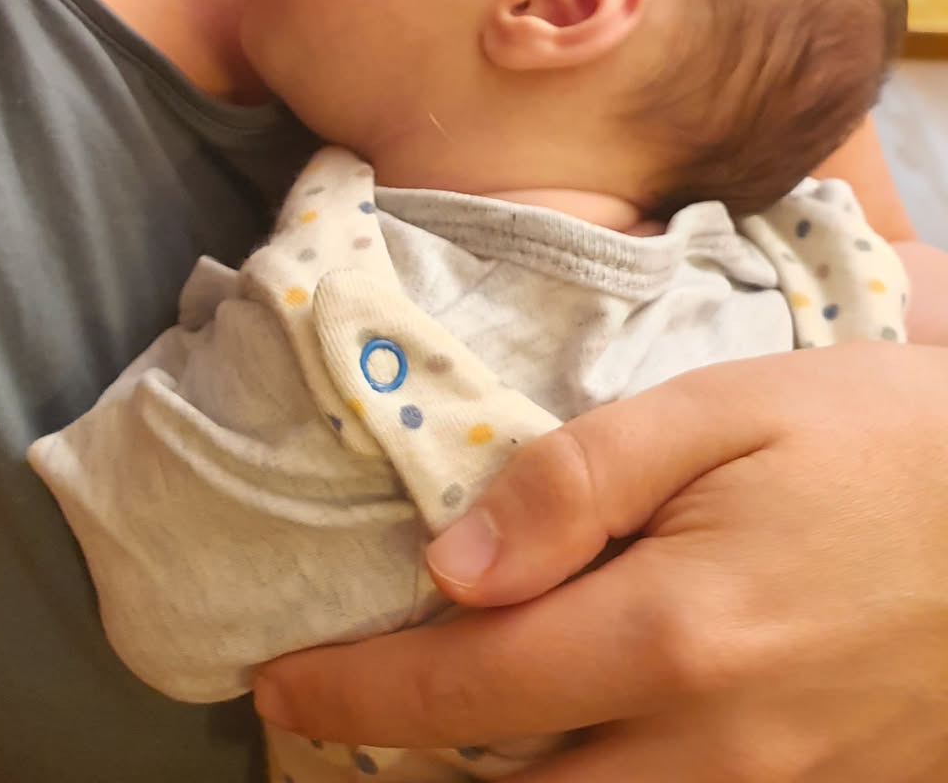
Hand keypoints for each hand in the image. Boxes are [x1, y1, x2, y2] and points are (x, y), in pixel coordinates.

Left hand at [253, 344, 947, 780]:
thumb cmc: (886, 438)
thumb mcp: (727, 409)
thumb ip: (577, 480)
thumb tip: (449, 566)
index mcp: (673, 635)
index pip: (466, 688)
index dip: (355, 696)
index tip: (272, 688)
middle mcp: (718, 744)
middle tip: (331, 734)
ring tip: (431, 757)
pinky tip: (575, 754)